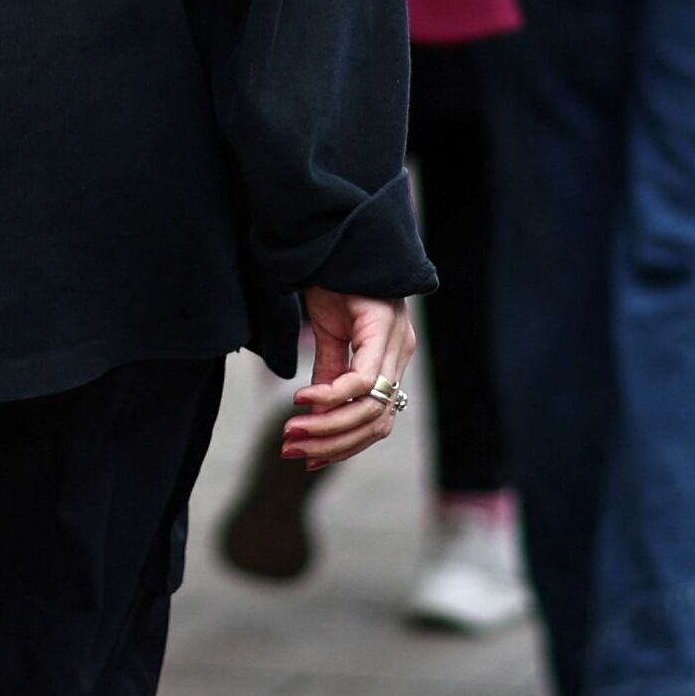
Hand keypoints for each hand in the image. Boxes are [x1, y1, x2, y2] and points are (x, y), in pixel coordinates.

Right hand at [285, 291, 416, 465]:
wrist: (336, 235)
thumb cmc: (336, 281)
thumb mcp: (330, 336)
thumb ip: (329, 375)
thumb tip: (317, 416)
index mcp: (392, 357)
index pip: (376, 420)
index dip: (343, 446)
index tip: (307, 459)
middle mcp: (402, 353)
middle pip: (376, 422)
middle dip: (332, 444)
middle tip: (292, 450)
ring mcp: (398, 342)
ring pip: (371, 407)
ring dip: (329, 428)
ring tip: (292, 433)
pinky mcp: (383, 328)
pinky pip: (362, 378)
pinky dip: (331, 397)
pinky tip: (302, 400)